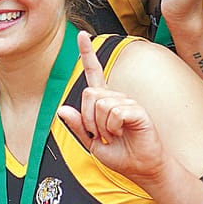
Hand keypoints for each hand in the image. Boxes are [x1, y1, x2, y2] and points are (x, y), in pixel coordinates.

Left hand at [57, 32, 163, 184]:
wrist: (140, 168)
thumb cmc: (121, 155)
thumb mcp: (91, 143)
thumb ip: (78, 126)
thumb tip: (62, 110)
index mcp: (104, 103)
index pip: (94, 73)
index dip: (87, 54)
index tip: (81, 35)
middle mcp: (115, 98)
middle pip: (89, 94)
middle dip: (89, 119)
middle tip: (102, 134)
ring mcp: (127, 102)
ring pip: (100, 105)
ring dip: (102, 127)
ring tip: (114, 135)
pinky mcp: (137, 110)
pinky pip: (114, 112)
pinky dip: (113, 127)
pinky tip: (123, 132)